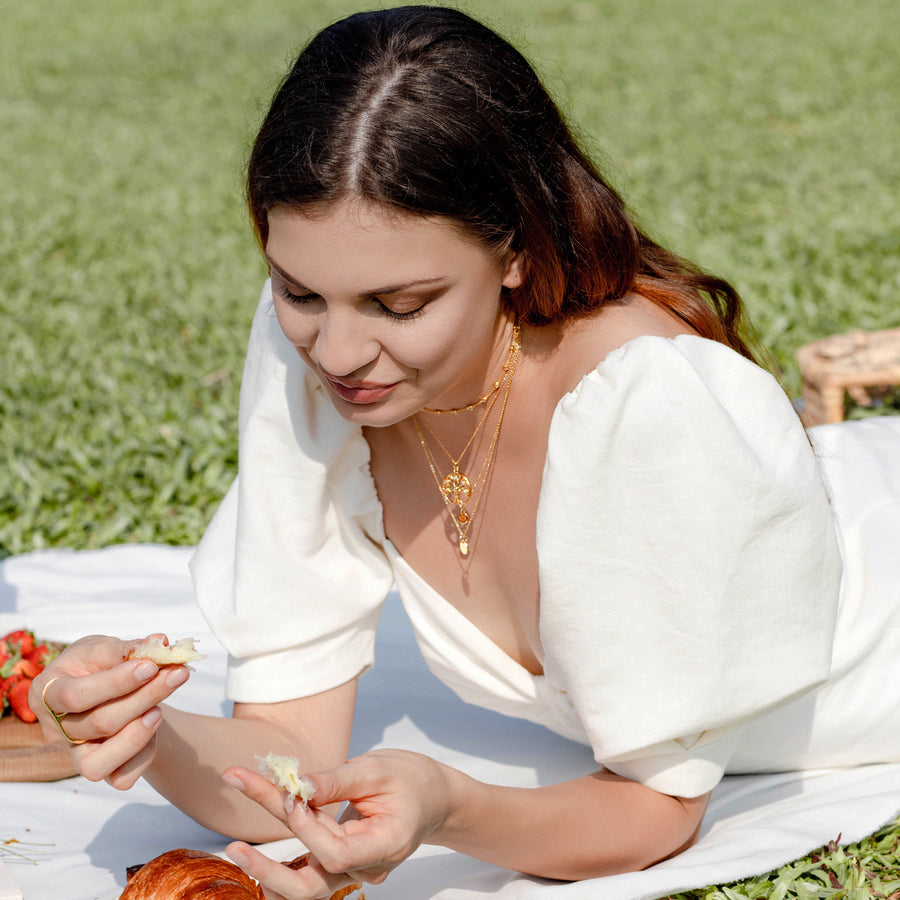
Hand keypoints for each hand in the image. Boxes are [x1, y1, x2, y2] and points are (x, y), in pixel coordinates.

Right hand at [29, 634, 190, 788]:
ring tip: (160, 709)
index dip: (116, 682)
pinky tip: (154, 723)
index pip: (74, 696)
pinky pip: (120, 778)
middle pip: (98, 724)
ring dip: (139, 734)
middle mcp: (54, 730)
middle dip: (144, 697)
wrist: (114, 687)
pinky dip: (144, 754)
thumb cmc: (101, 664)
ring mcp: (75, 755)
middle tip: (178, 673)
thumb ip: (127, 648)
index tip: (151, 665)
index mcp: (45, 692)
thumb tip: (160, 642)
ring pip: (98, 764)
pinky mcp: (99, 770)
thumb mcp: (105, 648)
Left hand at [223, 749, 455, 898]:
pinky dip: (281, 866)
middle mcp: (368, 869)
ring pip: (306, 886)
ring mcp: (354, 872)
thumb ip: (336, 780)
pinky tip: (255, 856)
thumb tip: (294, 784)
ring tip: (235, 850)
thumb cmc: (411, 778)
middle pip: (313, 887)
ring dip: (269, 869)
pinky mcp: (340, 866)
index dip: (307, 828)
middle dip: (270, 870)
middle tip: (233, 849)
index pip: (337, 852)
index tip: (287, 793)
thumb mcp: (378, 768)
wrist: (432, 796)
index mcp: (387, 845)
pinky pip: (308, 874)